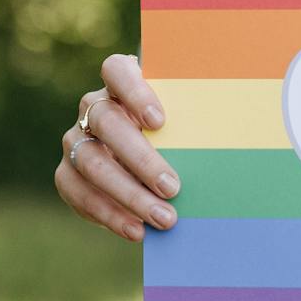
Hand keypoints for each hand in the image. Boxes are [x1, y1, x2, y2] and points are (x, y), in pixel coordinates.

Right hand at [54, 53, 181, 242]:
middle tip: (173, 187)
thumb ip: (192, 115)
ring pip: (92, 164)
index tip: (160, 121)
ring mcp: (76, 139)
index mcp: (119, 81)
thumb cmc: (174, 129)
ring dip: (130, 195)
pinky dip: (111, 215)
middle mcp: (92, 107)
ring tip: (164, 218)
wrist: (146, 157)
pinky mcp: (67, 173)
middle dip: (140, 158)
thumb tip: (233, 128)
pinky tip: (137, 230)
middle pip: (107, 123)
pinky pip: (80, 194)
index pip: (116, 70)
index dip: (135, 93)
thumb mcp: (183, 116)